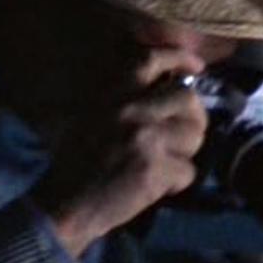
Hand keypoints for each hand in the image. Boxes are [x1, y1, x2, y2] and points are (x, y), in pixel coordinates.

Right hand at [31, 48, 207, 256]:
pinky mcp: (154, 170)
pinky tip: (159, 187)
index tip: (197, 67)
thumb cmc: (78, 162)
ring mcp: (145, 139)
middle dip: (194, 119)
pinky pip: (188, 171)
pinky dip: (178, 183)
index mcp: (113, 94)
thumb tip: (171, 90)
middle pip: (187, 99)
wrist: (66, 204)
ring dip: (186, 153)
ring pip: (194, 136)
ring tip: (168, 164)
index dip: (180, 58)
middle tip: (187, 135)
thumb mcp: (93, 116)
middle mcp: (131, 110)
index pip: (151, 60)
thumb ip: (126, 100)